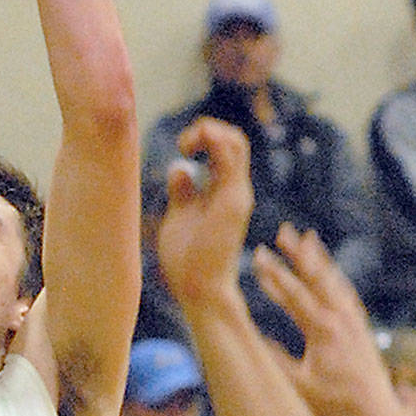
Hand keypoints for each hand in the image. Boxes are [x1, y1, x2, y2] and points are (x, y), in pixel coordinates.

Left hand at [156, 117, 252, 306]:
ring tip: (186, 144)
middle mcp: (234, 188)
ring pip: (236, 143)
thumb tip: (179, 168)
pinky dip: (215, 143)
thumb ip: (183, 192)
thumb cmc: (187, 257)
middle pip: (234, 138)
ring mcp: (237, 194)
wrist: (198, 287)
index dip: (203, 135)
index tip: (181, 147)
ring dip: (209, 132)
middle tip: (183, 143)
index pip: (224, 146)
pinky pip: (231, 161)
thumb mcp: (180, 214)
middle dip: (206, 128)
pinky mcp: (233, 202)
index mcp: (222, 190)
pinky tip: (192, 148)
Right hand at [253, 223, 396, 415]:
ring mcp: (353, 321)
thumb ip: (274, 359)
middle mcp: (341, 319)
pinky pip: (347, 294)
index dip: (273, 274)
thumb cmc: (333, 403)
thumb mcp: (297, 385)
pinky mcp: (361, 327)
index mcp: (323, 330)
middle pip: (316, 277)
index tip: (258, 253)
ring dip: (319, 258)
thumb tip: (249, 337)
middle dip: (298, 253)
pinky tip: (329, 272)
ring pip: (334, 281)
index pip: (294, 294)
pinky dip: (335, 278)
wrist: (375, 413)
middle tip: (285, 230)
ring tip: (309, 237)